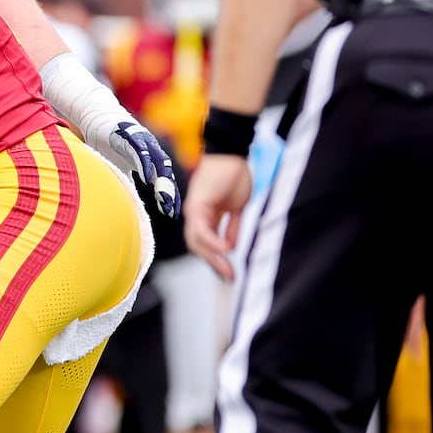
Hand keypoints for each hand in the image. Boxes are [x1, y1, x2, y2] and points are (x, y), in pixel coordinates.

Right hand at [91, 120, 179, 218]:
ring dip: (161, 181)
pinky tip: (148, 177)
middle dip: (169, 192)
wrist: (97, 116)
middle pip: (165, 173)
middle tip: (171, 210)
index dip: (168, 196)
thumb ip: (127, 179)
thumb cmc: (108, 142)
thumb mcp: (119, 165)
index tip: (171, 213)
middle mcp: (150, 150)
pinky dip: (145, 164)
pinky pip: (140, 152)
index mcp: (149, 158)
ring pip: (157, 163)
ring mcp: (142, 142)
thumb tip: (128, 200)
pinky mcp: (131, 136)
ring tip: (164, 198)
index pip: (163, 179)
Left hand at [182, 153, 252, 280]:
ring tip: (228, 270)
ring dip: (213, 257)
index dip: (217, 259)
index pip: (207, 244)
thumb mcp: (237, 207)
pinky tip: (226, 249)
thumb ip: (232, 227)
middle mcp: (197, 216)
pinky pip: (202, 228)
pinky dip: (213, 240)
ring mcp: (194, 211)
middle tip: (230, 278)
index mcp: (206, 217)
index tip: (230, 273)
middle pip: (200, 247)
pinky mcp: (197, 205)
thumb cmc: (235, 176)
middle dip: (216, 264)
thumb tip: (231, 245)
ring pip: (197, 242)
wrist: (232, 154)